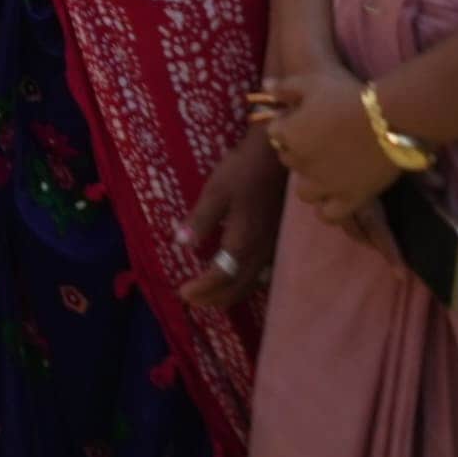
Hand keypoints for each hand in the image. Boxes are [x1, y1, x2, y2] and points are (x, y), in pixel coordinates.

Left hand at [178, 127, 288, 310]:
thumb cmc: (242, 171)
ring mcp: (272, 247)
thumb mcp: (215, 191)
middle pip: (238, 286)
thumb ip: (199, 220)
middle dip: (214, 297)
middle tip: (192, 301)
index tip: (183, 293)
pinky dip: (247, 283)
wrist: (276, 156)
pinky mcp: (277, 240)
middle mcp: (260, 251)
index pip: (221, 276)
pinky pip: (263, 274)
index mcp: (243, 241)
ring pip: (252, 283)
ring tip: (212, 297)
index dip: (203, 288)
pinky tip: (239, 279)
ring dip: (230, 294)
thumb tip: (180, 244)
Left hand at [258, 64, 398, 227]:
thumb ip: (285, 87)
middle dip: (299, 151)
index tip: (305, 118)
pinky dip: (328, 208)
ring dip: (311, 182)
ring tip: (327, 171)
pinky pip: (328, 214)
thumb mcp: (312, 83)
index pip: (275, 133)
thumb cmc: (348, 96)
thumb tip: (266, 85)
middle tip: (321, 141)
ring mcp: (325, 184)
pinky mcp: (349, 199)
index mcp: (289, 135)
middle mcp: (302, 163)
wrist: (388, 119)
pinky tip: (337, 197)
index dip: (288, 124)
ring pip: (304, 192)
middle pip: (289, 160)